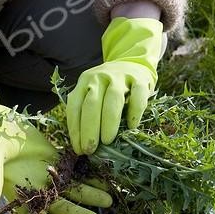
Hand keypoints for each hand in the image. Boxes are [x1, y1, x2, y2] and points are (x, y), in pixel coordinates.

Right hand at [0, 39, 111, 213]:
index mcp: (18, 192)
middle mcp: (34, 187)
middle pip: (60, 205)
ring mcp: (46, 172)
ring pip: (71, 187)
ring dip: (89, 194)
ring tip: (108, 200)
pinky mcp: (53, 156)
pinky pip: (72, 168)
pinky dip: (87, 172)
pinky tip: (103, 176)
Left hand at [67, 17, 162, 154]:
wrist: (133, 64)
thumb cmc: (109, 87)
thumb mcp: (92, 92)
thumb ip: (86, 111)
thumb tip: (82, 144)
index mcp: (84, 82)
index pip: (75, 107)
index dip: (75, 130)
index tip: (79, 149)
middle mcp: (99, 77)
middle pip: (91, 104)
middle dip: (89, 130)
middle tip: (90, 149)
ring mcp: (120, 77)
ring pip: (112, 99)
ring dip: (108, 123)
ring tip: (107, 141)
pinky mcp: (139, 79)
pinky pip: (137, 96)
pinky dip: (134, 112)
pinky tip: (131, 126)